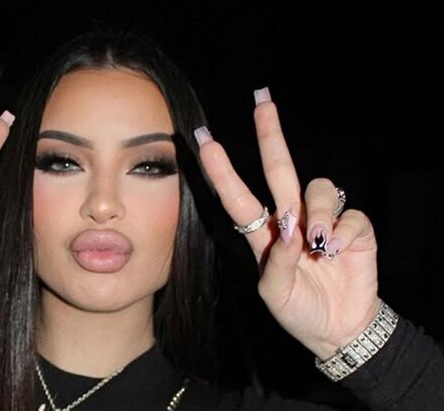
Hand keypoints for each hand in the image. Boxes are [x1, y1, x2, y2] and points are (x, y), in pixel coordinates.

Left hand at [198, 88, 378, 358]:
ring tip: (318, 245)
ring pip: (317, 188)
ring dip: (317, 213)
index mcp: (263, 233)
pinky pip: (350, 215)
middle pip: (279, 168)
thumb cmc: (298, 310)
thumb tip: (291, 228)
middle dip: (270, 134)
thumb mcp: (275, 293)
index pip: (238, 195)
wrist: (338, 328)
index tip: (204, 140)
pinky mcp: (354, 228)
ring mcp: (322, 220)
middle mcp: (290, 218)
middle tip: (261, 101)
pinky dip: (344, 232)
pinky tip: (338, 252)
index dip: (221, 169)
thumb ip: (279, 262)